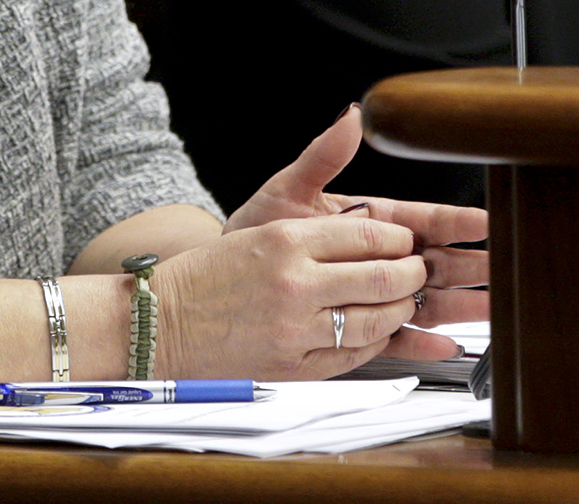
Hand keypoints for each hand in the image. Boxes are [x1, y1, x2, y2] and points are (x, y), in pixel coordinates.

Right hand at [151, 208, 428, 378]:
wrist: (163, 323)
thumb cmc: (208, 276)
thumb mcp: (259, 228)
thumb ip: (316, 222)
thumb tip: (369, 213)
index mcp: (286, 241)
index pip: (368, 234)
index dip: (399, 239)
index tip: (404, 241)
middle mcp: (295, 283)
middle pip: (382, 277)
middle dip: (411, 274)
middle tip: (416, 271)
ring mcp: (296, 328)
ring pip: (376, 319)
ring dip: (400, 310)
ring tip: (402, 301)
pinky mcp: (295, 365)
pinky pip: (354, 354)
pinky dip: (376, 342)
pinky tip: (378, 331)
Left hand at [222, 106, 488, 353]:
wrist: (227, 278)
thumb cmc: (257, 231)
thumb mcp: (288, 190)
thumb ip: (324, 157)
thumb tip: (352, 117)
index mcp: (369, 221)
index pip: (424, 220)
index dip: (457, 222)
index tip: (488, 223)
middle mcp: (377, 257)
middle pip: (437, 262)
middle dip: (472, 266)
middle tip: (506, 270)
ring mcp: (371, 292)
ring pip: (426, 299)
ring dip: (459, 305)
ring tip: (491, 310)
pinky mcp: (358, 324)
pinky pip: (396, 337)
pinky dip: (421, 343)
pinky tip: (445, 346)